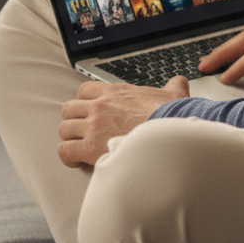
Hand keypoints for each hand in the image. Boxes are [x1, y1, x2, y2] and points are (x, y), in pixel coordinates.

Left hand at [57, 76, 189, 167]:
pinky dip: (68, 156)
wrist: (166, 133)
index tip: (90, 111)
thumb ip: (172, 85)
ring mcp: (93, 126)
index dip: (85, 102)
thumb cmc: (168, 115)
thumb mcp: (172, 93)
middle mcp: (99, 106)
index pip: (85, 90)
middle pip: (69, 108)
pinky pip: (65, 150)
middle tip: (83, 130)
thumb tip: (178, 82)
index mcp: (115, 92)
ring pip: (64, 129)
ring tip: (80, 146)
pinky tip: (77, 160)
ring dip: (71, 138)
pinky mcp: (90, 147)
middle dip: (74, 120)